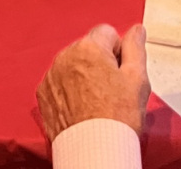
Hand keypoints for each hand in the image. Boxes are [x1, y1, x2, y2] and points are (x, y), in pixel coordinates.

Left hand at [38, 24, 149, 140]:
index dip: (118, 51)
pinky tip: (81, 107)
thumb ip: (135, 48)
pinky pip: (59, 82)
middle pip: (88, 48)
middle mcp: (66, 56)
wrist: (94, 150)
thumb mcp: (137, 79)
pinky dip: (68, 91)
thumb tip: (136, 30)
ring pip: (73, 65)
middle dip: (99, 62)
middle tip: (111, 89)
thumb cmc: (117, 118)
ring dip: (83, 75)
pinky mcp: (43, 93)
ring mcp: (52, 75)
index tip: (120, 71)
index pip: (107, 32)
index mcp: (89, 48)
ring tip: (96, 101)